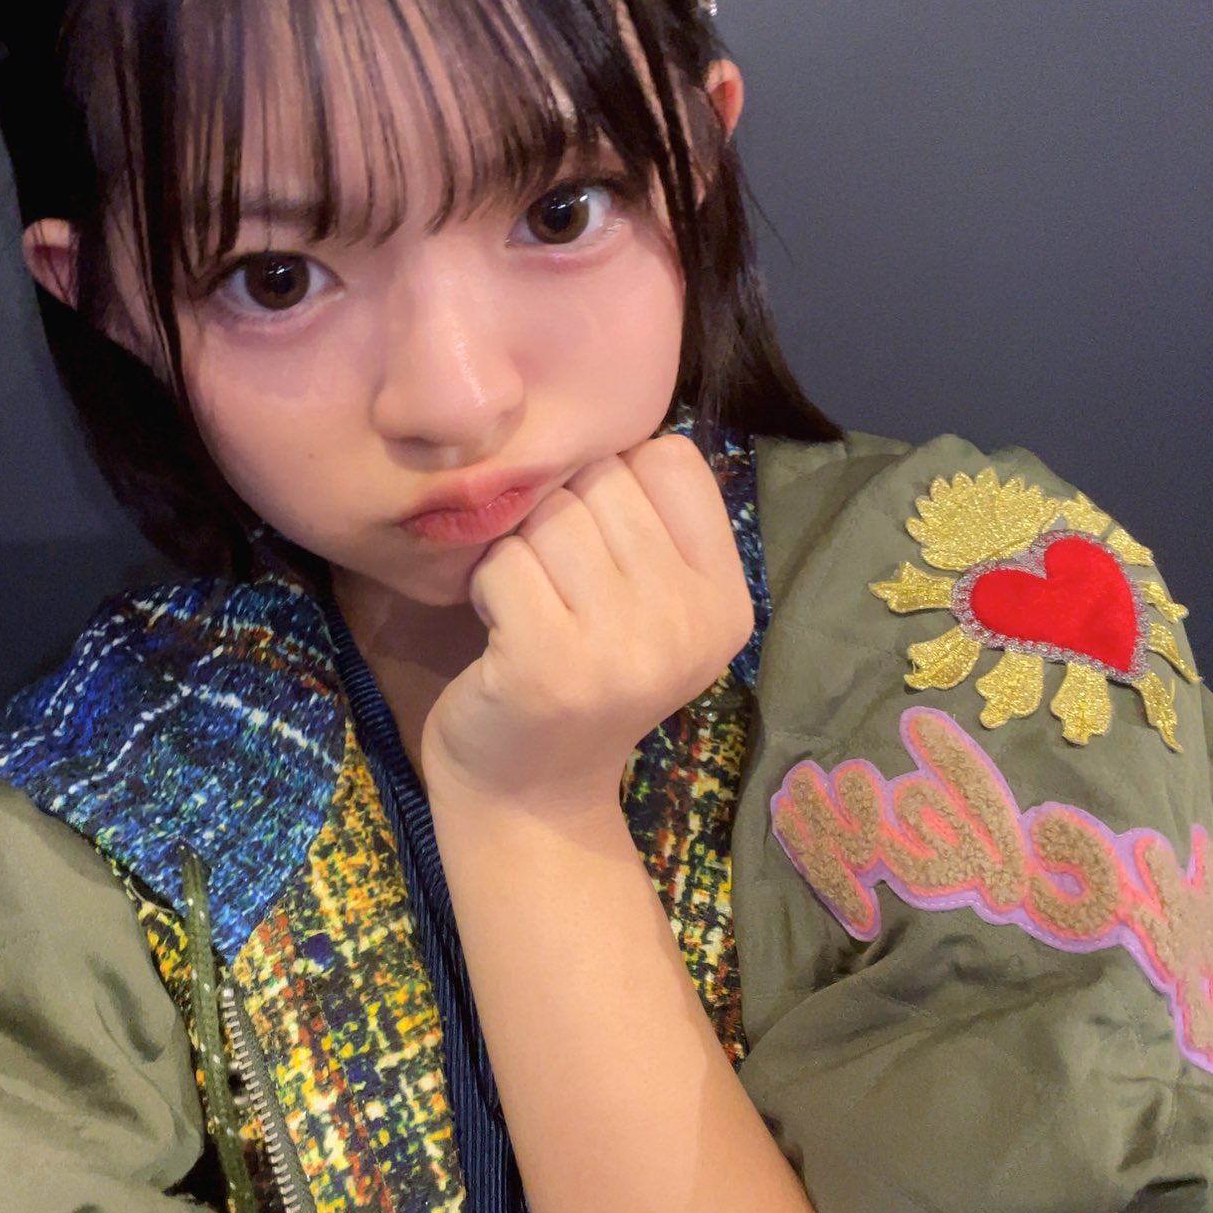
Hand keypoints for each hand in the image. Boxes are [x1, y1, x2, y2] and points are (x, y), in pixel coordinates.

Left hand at [420, 433, 753, 819]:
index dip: (615, 483)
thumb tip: (610, 419)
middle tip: (557, 590)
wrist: (530, 793)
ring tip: (531, 611)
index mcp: (726, 598)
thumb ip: (650, 522)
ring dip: (520, 554)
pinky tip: (502, 635)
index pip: (670, 458)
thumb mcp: (648, 603)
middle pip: (603, 480)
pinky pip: (502, 562)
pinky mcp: (549, 663)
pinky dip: (486, 588)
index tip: (600, 550)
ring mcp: (623, 645)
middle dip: (560, 519)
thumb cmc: (582, 676)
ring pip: (550, 516)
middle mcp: (690, 621)